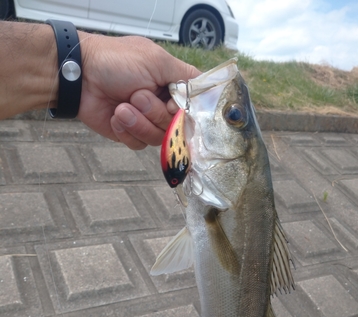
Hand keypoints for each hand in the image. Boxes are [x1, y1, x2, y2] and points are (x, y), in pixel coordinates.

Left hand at [78, 33, 199, 148]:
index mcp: (173, 85)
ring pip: (158, 138)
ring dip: (138, 122)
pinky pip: (139, 144)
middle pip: (177, 127)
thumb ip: (186, 78)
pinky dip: (126, 130)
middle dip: (154, 113)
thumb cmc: (115, 62)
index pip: (195, 107)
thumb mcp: (157, 61)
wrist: (81, 77)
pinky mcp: (131, 133)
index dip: (186, 111)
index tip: (173, 104)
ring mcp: (147, 120)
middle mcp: (163, 104)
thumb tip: (207, 93)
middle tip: (136, 95)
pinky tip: (115, 115)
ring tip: (122, 106)